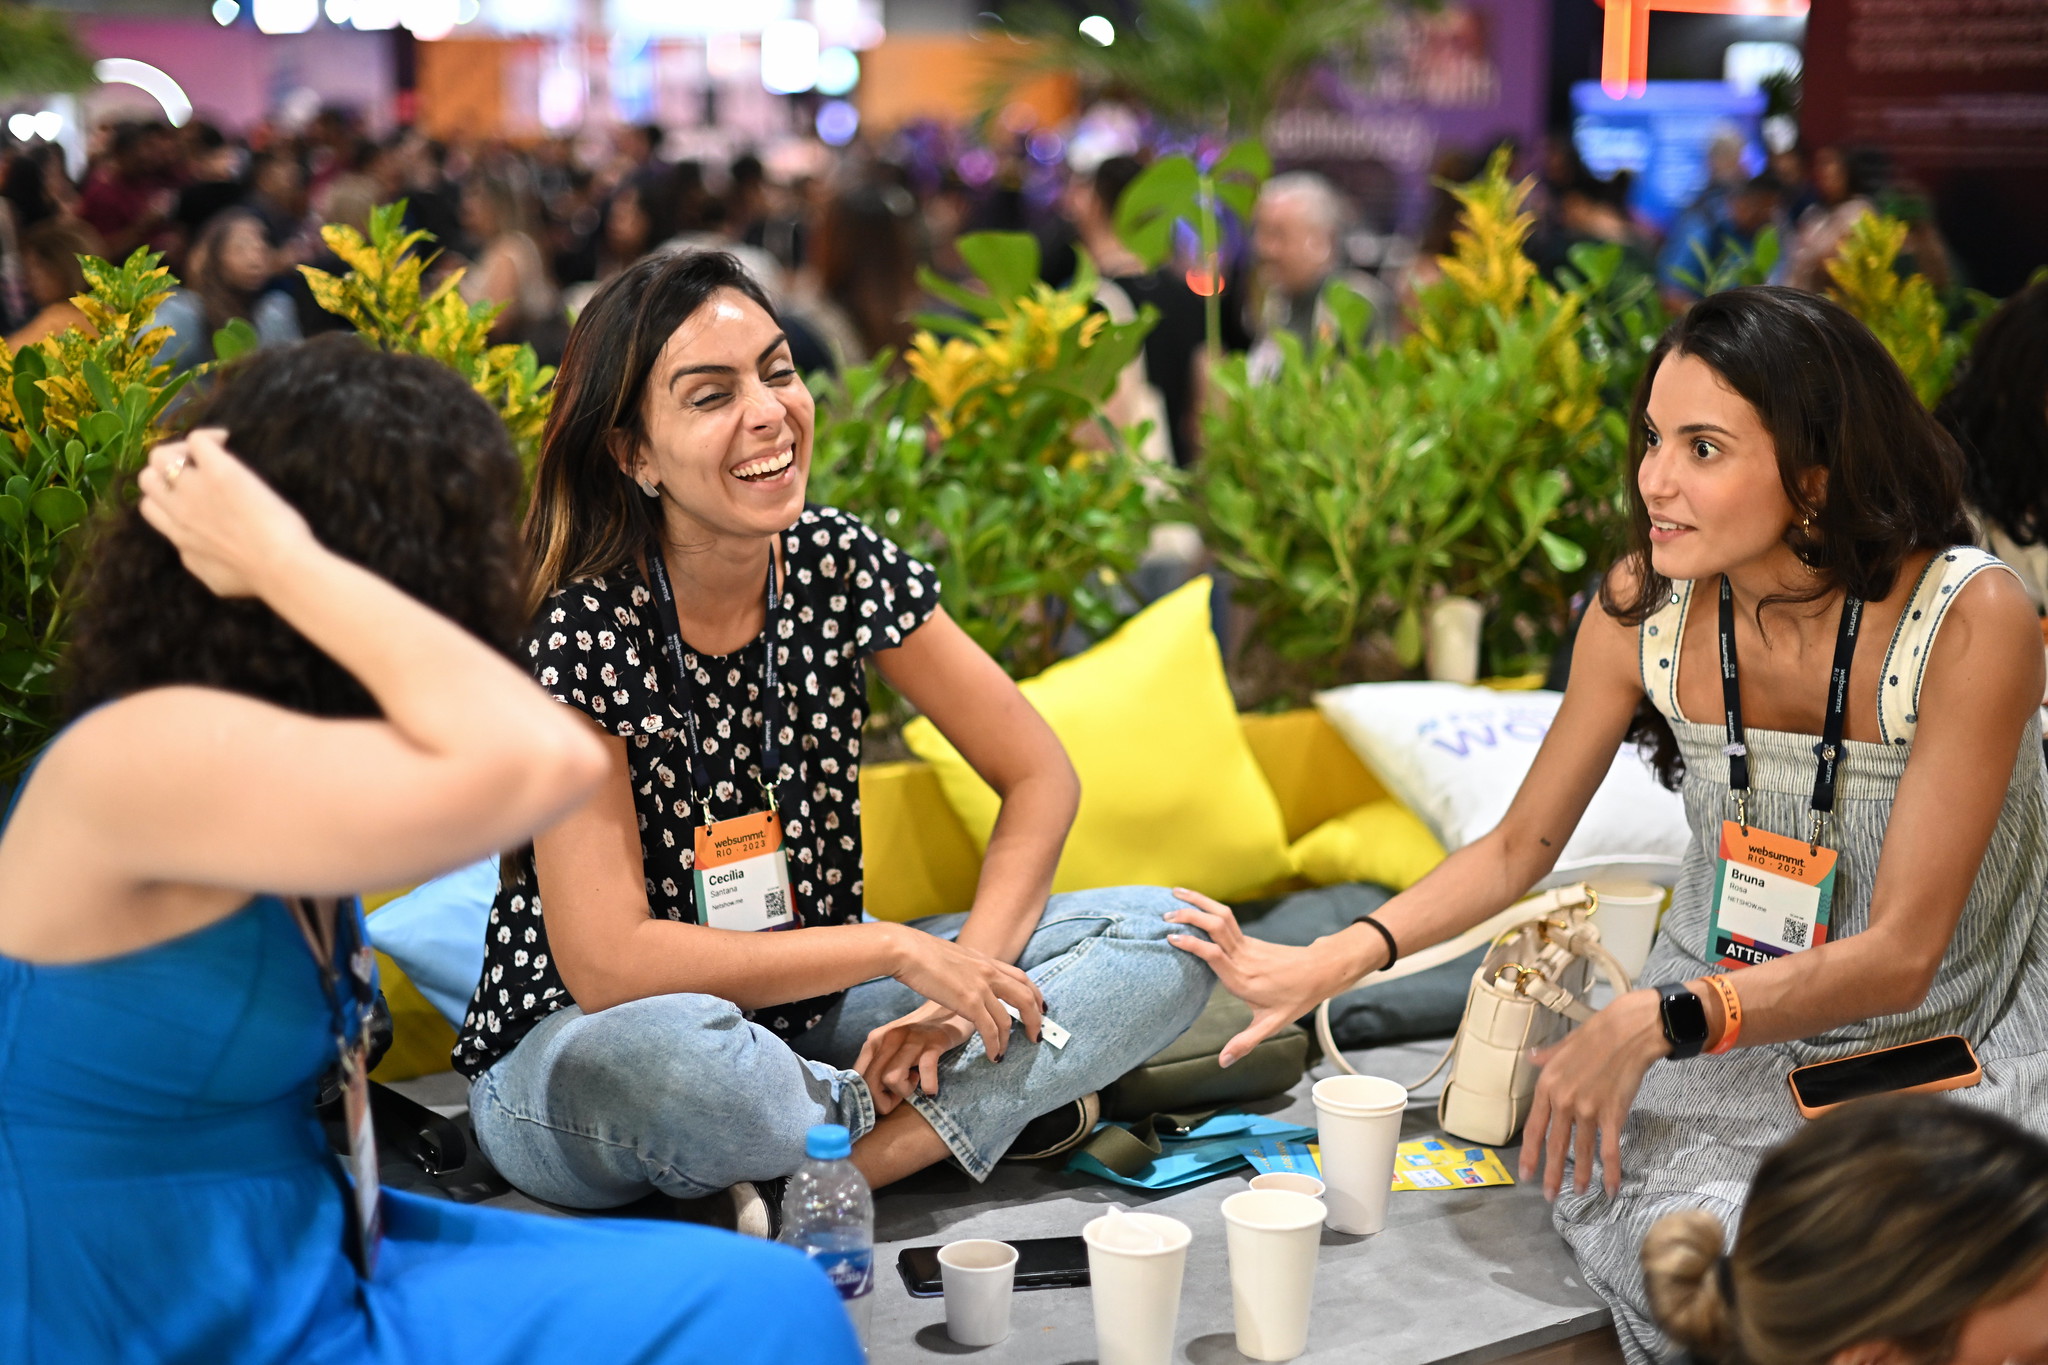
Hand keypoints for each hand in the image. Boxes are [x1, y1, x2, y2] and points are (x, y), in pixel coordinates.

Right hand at [137, 430, 315, 597]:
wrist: (279, 566)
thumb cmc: (256, 579)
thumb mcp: (214, 580)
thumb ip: (197, 562)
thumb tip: (190, 552)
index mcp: (178, 537)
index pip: (150, 507)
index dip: (165, 496)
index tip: (190, 495)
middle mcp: (178, 510)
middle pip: (148, 478)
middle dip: (166, 471)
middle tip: (196, 470)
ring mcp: (195, 489)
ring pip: (161, 456)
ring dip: (180, 449)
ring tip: (208, 453)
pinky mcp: (219, 472)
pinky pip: (198, 440)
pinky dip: (210, 436)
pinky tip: (226, 440)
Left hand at [853, 1001, 974, 1114]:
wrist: (950, 1008)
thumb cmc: (920, 1035)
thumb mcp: (893, 1048)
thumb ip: (879, 1065)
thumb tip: (869, 1097)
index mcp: (874, 1040)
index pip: (857, 1077)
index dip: (869, 1097)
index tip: (885, 1099)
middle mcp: (888, 1038)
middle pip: (870, 1081)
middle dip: (883, 1101)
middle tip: (901, 1098)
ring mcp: (910, 1039)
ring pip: (891, 1078)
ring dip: (904, 1091)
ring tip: (916, 1083)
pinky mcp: (933, 1042)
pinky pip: (924, 1071)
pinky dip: (928, 1087)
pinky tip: (931, 1088)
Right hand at [885, 925, 1043, 1065]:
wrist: (907, 950)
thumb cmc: (919, 952)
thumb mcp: (952, 956)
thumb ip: (965, 967)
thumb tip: (963, 977)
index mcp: (985, 960)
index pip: (1021, 977)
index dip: (1035, 994)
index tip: (1040, 1007)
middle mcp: (989, 972)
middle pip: (1026, 997)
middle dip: (1034, 1019)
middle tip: (1035, 1035)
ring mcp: (981, 987)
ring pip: (1008, 1018)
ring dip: (1009, 1039)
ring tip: (1004, 1053)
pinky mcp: (969, 1002)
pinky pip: (991, 1030)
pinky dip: (995, 1045)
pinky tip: (993, 1055)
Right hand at [1164, 887, 1362, 1066]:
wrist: (1320, 971)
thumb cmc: (1296, 998)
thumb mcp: (1272, 1024)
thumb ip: (1245, 1042)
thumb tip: (1223, 1062)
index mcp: (1243, 978)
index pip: (1213, 954)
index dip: (1192, 943)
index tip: (1171, 938)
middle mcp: (1243, 957)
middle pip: (1215, 926)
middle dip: (1190, 915)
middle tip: (1165, 915)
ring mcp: (1246, 944)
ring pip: (1221, 915)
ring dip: (1198, 902)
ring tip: (1175, 893)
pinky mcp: (1248, 939)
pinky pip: (1225, 918)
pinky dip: (1207, 907)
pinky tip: (1194, 906)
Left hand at [1521, 987, 1667, 1199]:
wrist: (1628, 1032)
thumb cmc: (1596, 1034)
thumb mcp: (1562, 1045)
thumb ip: (1546, 1057)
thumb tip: (1532, 1057)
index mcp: (1548, 1085)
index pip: (1534, 1128)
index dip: (1529, 1154)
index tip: (1525, 1173)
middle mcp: (1564, 1101)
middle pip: (1555, 1145)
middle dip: (1551, 1174)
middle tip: (1548, 1195)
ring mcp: (1588, 1110)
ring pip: (1582, 1152)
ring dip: (1580, 1176)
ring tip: (1578, 1193)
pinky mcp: (1612, 1114)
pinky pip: (1609, 1150)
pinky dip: (1610, 1172)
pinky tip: (1610, 1189)